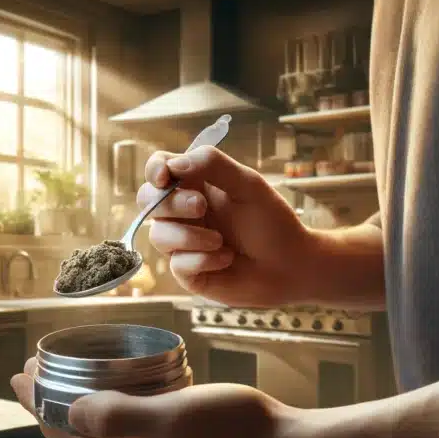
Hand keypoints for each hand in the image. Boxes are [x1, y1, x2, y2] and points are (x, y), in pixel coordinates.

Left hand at [10, 358, 290, 437]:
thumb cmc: (228, 426)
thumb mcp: (169, 414)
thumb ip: (117, 415)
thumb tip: (69, 409)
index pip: (63, 432)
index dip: (37, 403)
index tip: (19, 370)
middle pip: (75, 435)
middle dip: (49, 403)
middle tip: (35, 369)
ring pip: (100, 431)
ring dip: (77, 405)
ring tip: (69, 374)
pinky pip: (125, 426)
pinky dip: (109, 405)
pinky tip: (121, 383)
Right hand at [140, 146, 312, 306]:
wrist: (291, 265)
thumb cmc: (272, 222)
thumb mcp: (248, 184)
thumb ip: (212, 165)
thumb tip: (174, 165)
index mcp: (195, 185)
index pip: (159, 169)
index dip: (154, 170)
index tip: (165, 176)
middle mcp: (183, 213)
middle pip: (147, 200)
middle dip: (171, 204)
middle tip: (201, 206)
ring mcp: (182, 243)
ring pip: (158, 235)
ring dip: (191, 237)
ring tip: (221, 241)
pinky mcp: (188, 272)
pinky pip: (177, 264)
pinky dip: (203, 259)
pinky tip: (226, 258)